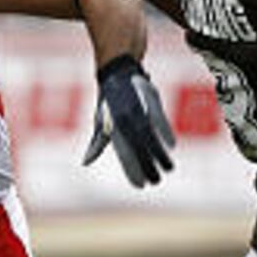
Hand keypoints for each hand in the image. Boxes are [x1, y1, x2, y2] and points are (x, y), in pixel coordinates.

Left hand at [84, 55, 174, 186]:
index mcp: (112, 128)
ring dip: (160, 154)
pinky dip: (165, 132)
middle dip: (147, 167)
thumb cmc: (108, 100)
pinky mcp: (149, 100)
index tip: (140, 186)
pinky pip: (158, 120)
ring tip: (168, 169)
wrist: (117, 71)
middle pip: (138, 150)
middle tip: (156, 182)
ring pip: (149, 137)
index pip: (123, 155)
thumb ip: (96, 144)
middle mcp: (124, 121)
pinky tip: (171, 146)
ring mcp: (138, 110)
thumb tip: (85, 163)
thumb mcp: (99, 121)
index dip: (132, 171)